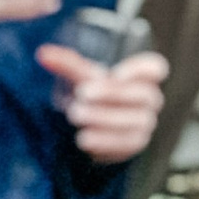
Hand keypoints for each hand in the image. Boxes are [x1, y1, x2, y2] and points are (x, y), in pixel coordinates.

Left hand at [39, 43, 167, 164]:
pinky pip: (126, 144)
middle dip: (112, 94)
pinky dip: (104, 142)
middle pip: (144, 95)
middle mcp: (149, 100)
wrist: (92, 125)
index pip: (156, 69)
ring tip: (76, 115)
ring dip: (104, 118)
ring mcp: (144, 123)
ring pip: (135, 121)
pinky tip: (83, 139)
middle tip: (82, 93)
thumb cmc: (92, 93)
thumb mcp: (82, 77)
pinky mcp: (135, 144)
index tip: (116, 72)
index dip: (141, 70)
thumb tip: (42, 53)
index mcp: (141, 77)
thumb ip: (67, 64)